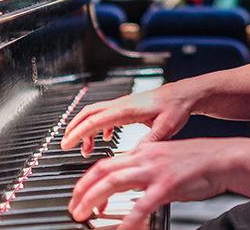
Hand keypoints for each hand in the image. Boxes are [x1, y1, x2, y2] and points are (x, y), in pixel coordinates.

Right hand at [59, 86, 191, 156]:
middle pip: (88, 113)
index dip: (79, 133)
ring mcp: (123, 105)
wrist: (184, 94)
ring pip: (96, 113)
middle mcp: (122, 105)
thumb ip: (150, 141)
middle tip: (65, 145)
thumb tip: (136, 156)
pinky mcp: (128, 108)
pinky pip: (106, 115)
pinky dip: (99, 127)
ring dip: (86, 129)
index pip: (95, 121)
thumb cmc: (176, 107)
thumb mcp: (166, 127)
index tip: (67, 144)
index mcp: (127, 110)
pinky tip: (104, 138)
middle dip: (74, 129)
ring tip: (85, 148)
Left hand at [68, 139, 230, 229]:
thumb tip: (133, 188)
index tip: (79, 193)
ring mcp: (154, 171)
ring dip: (93, 200)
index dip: (88, 179)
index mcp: (143, 152)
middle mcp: (145, 158)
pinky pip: (141, 205)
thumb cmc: (199, 163)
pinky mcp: (167, 185)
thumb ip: (147, 173)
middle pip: (103, 171)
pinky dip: (129, 219)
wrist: (223, 159)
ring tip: (84, 215)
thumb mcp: (166, 161)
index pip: (107, 163)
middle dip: (83, 190)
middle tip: (74, 207)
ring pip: (114, 183)